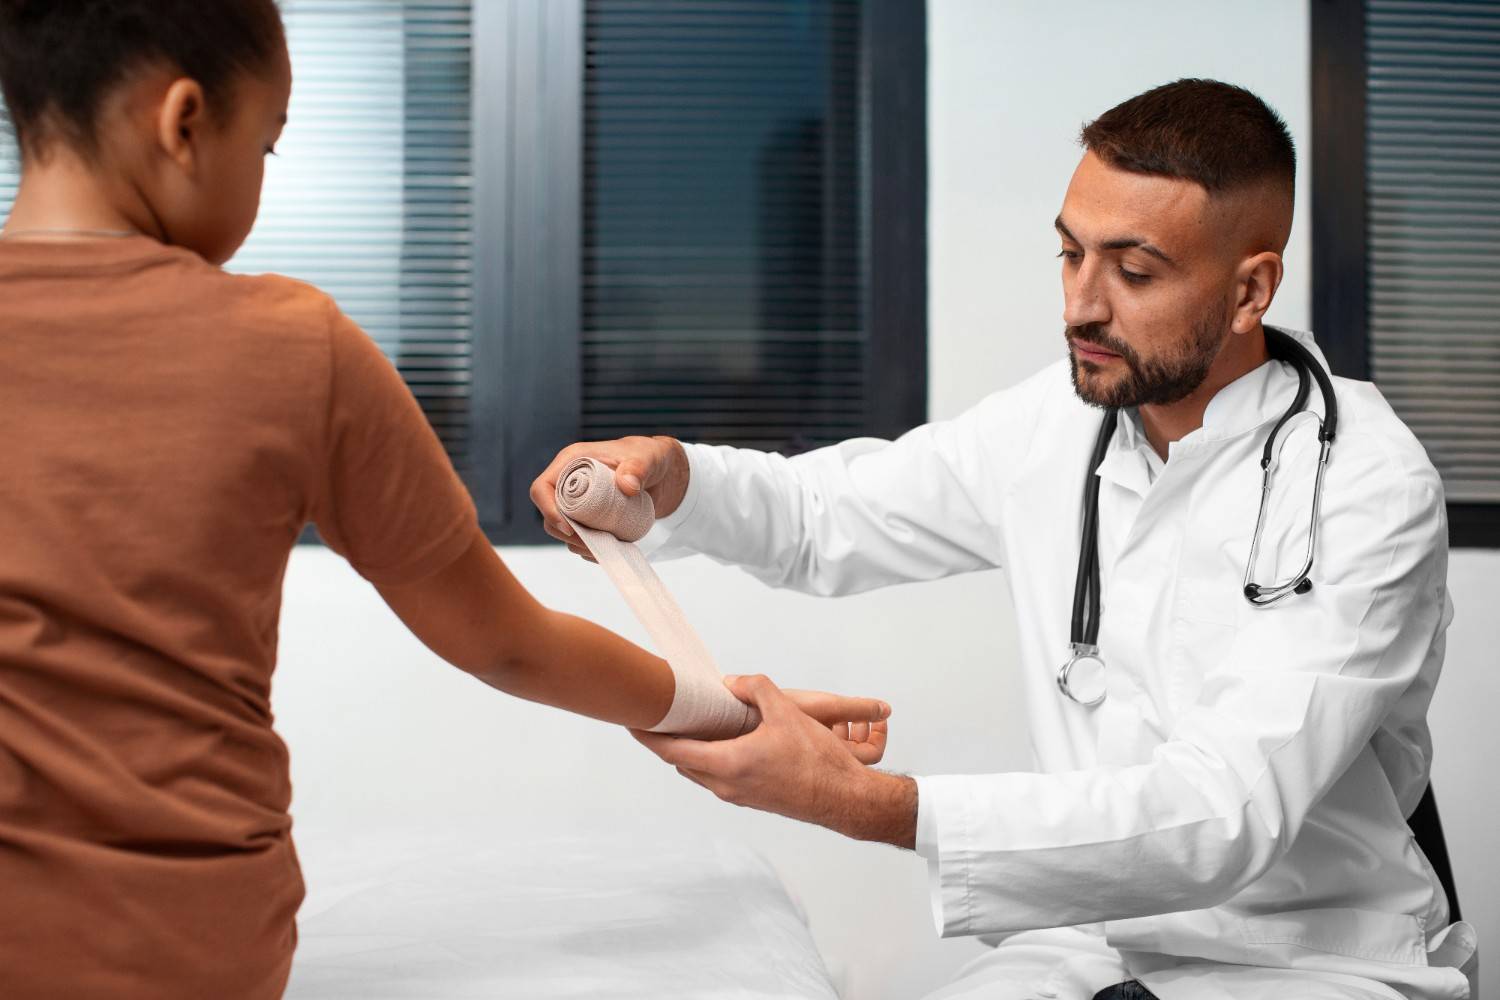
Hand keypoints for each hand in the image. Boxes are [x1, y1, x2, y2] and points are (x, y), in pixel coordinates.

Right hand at [530, 436, 689, 558]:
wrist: (663, 473)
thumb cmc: (650, 457)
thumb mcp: (648, 458)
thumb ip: (639, 468)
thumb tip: (627, 485)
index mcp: (572, 462)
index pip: (542, 487)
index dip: (548, 509)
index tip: (570, 528)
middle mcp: (570, 484)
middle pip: (549, 515)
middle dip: (566, 534)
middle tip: (592, 544)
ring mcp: (579, 503)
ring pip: (564, 531)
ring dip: (580, 545)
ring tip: (607, 548)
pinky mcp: (590, 519)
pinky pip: (582, 539)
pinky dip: (593, 549)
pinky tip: (611, 550)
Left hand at [632, 675, 917, 847]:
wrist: (845, 799)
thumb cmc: (819, 762)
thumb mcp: (787, 713)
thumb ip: (756, 690)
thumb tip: (732, 682)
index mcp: (728, 765)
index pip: (672, 751)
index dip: (648, 736)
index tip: (630, 721)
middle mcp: (727, 785)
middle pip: (681, 762)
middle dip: (666, 740)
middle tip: (658, 716)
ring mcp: (739, 795)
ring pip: (700, 771)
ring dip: (689, 750)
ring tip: (688, 723)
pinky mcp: (752, 798)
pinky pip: (719, 776)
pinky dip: (710, 757)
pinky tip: (723, 738)